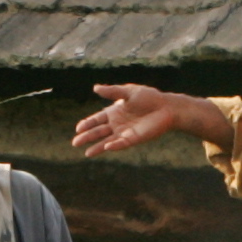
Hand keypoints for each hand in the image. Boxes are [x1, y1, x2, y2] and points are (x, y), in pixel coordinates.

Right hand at [74, 82, 212, 156]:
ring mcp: (125, 132)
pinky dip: (114, 146)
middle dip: (87, 137)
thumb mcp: (129, 92)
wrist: (166, 108)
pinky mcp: (134, 139)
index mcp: (114, 111)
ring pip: (107, 141)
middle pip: (99, 131)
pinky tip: (106, 148)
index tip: (78, 128)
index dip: (87, 123)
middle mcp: (117, 124)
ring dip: (97, 147)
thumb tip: (95, 88)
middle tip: (75, 142)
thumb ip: (112, 91)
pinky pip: (121, 143)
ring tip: (86, 153)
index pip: (97, 119)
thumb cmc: (149, 97)